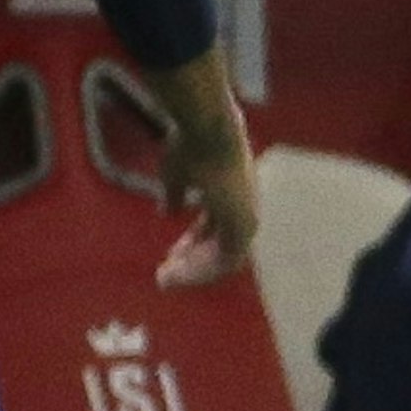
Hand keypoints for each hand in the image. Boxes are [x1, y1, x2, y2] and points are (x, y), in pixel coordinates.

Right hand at [147, 45, 259, 286]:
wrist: (207, 130)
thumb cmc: (190, 144)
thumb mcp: (176, 174)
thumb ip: (175, 195)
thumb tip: (168, 213)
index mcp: (230, 193)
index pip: (213, 226)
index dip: (191, 243)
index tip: (170, 255)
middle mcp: (243, 208)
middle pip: (218, 246)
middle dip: (190, 262)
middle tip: (164, 276)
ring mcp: (246, 218)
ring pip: (221, 259)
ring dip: (193, 272)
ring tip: (164, 280)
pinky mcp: (244, 227)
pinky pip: (224, 262)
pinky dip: (200, 271)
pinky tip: (176, 275)